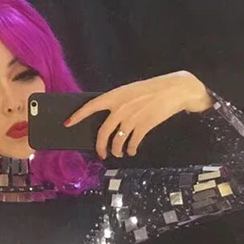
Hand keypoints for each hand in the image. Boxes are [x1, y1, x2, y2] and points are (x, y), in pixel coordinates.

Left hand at [65, 70, 213, 158]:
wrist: (175, 89)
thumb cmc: (152, 90)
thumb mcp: (131, 91)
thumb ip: (118, 103)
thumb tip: (106, 120)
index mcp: (116, 95)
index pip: (91, 106)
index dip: (78, 116)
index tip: (67, 124)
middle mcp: (121, 107)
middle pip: (102, 132)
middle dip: (99, 147)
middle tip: (101, 154)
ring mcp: (132, 117)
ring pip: (117, 141)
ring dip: (116, 150)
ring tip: (118, 153)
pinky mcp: (144, 126)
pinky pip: (131, 143)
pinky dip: (130, 149)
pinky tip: (131, 151)